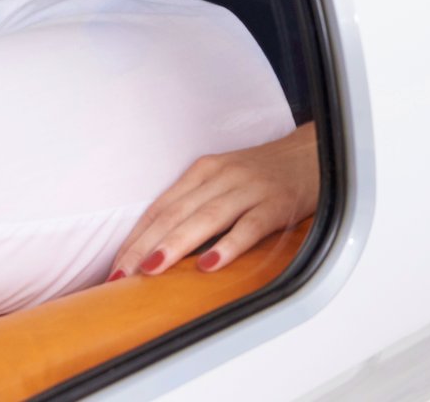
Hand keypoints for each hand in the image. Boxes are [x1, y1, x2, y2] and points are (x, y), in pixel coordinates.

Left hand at [109, 122, 318, 278]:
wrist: (314, 153)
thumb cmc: (263, 173)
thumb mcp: (225, 179)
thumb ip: (196, 204)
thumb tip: (157, 247)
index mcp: (205, 170)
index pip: (161, 207)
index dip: (136, 237)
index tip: (115, 267)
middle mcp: (224, 176)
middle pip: (177, 213)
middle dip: (145, 245)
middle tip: (122, 275)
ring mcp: (251, 189)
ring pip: (208, 218)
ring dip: (177, 244)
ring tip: (153, 269)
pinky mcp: (277, 204)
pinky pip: (250, 227)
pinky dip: (229, 245)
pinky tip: (210, 264)